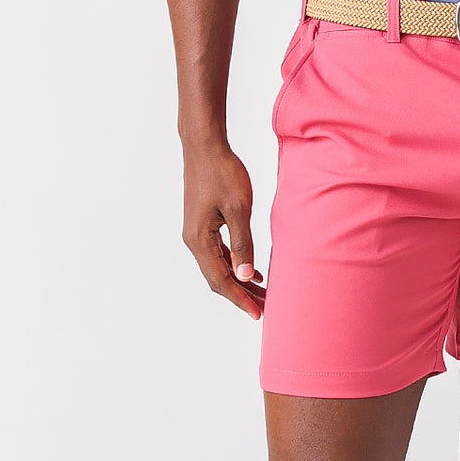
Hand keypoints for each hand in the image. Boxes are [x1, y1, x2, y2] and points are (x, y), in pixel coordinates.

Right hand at [181, 142, 265, 319]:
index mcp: (199, 240)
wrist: (204, 146)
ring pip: (219, 267)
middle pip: (218, 279)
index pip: (221, 280)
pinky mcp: (202, 224)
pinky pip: (218, 254)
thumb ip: (243, 244)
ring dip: (239, 281)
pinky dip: (235, 265)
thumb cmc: (222, 172)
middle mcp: (193, 241)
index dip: (240, 299)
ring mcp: (196, 233)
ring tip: (263, 293)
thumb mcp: (238, 208)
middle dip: (241, 295)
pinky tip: (252, 270)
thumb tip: (245, 276)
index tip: (258, 314)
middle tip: (266, 308)